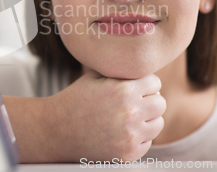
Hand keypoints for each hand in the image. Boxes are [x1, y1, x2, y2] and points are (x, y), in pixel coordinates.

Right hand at [44, 68, 165, 161]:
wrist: (56, 130)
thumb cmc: (75, 99)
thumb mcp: (95, 76)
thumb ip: (120, 70)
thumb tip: (141, 63)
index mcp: (123, 90)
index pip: (155, 82)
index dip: (145, 83)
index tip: (135, 87)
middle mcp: (131, 113)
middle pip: (160, 103)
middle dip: (149, 100)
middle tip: (134, 102)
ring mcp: (130, 136)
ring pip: (158, 123)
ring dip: (147, 119)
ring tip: (129, 117)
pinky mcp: (128, 153)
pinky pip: (148, 142)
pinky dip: (139, 137)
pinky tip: (122, 131)